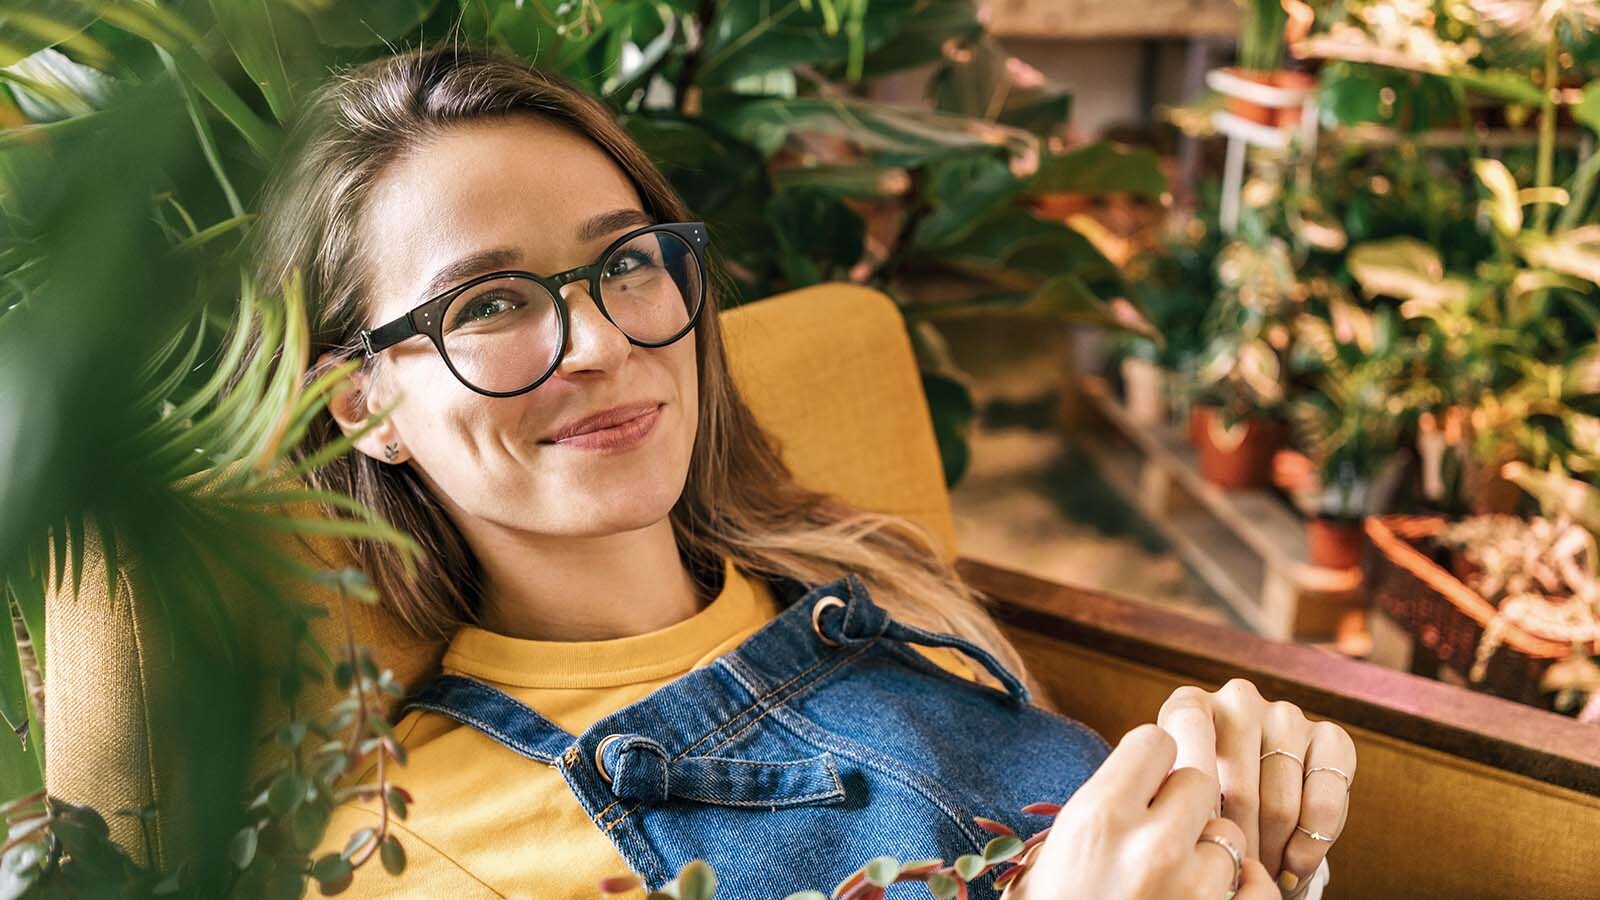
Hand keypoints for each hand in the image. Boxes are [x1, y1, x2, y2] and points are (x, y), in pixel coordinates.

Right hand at [1002, 724, 1280, 899]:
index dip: (1148, 763)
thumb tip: (1147, 771)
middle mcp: (1150, 845)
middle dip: (1181, 804)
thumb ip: (1105, 810)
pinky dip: (1242, 892)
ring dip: (1209, 854)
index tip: (1140, 785)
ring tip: (1174, 883)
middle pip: (1197, 780)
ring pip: (1228, 835)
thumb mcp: (1056, 857)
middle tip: (1156, 833)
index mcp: (1098, 818)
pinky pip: (1258, 885)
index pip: (1153, 741)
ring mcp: (1195, 891)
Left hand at [1157, 679, 1356, 895]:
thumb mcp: (1175, 792)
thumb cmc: (1200, 798)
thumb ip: (1178, 798)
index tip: (1197, 844)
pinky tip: (1294, 865)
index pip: (1188, 749)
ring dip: (1271, 852)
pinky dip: (1311, 844)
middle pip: (1239, 792)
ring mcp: (1286, 715)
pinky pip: (1325, 804)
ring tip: (1258, 872)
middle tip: (1231, 874)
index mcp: (1189, 705)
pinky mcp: (1330, 738)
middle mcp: (1238, 700)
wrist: (1244, 796)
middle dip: (1237, 846)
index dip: (1193, 803)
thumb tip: (1195, 832)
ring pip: (1281, 806)